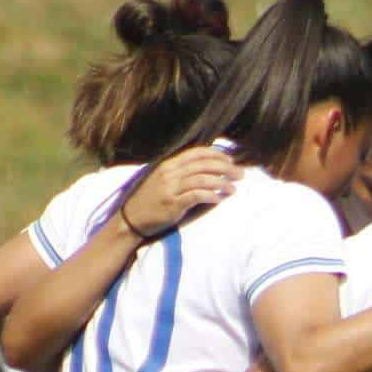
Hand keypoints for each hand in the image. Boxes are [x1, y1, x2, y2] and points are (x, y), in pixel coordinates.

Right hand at [121, 146, 241, 237]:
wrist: (131, 218)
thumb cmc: (150, 200)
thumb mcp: (163, 180)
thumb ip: (181, 172)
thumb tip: (207, 169)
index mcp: (169, 164)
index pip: (197, 153)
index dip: (216, 155)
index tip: (231, 161)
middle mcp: (170, 173)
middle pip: (203, 165)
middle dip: (225, 168)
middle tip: (240, 175)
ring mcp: (170, 188)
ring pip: (202, 179)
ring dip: (221, 182)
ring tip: (233, 188)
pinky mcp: (172, 204)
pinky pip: (196, 196)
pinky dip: (210, 195)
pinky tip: (219, 199)